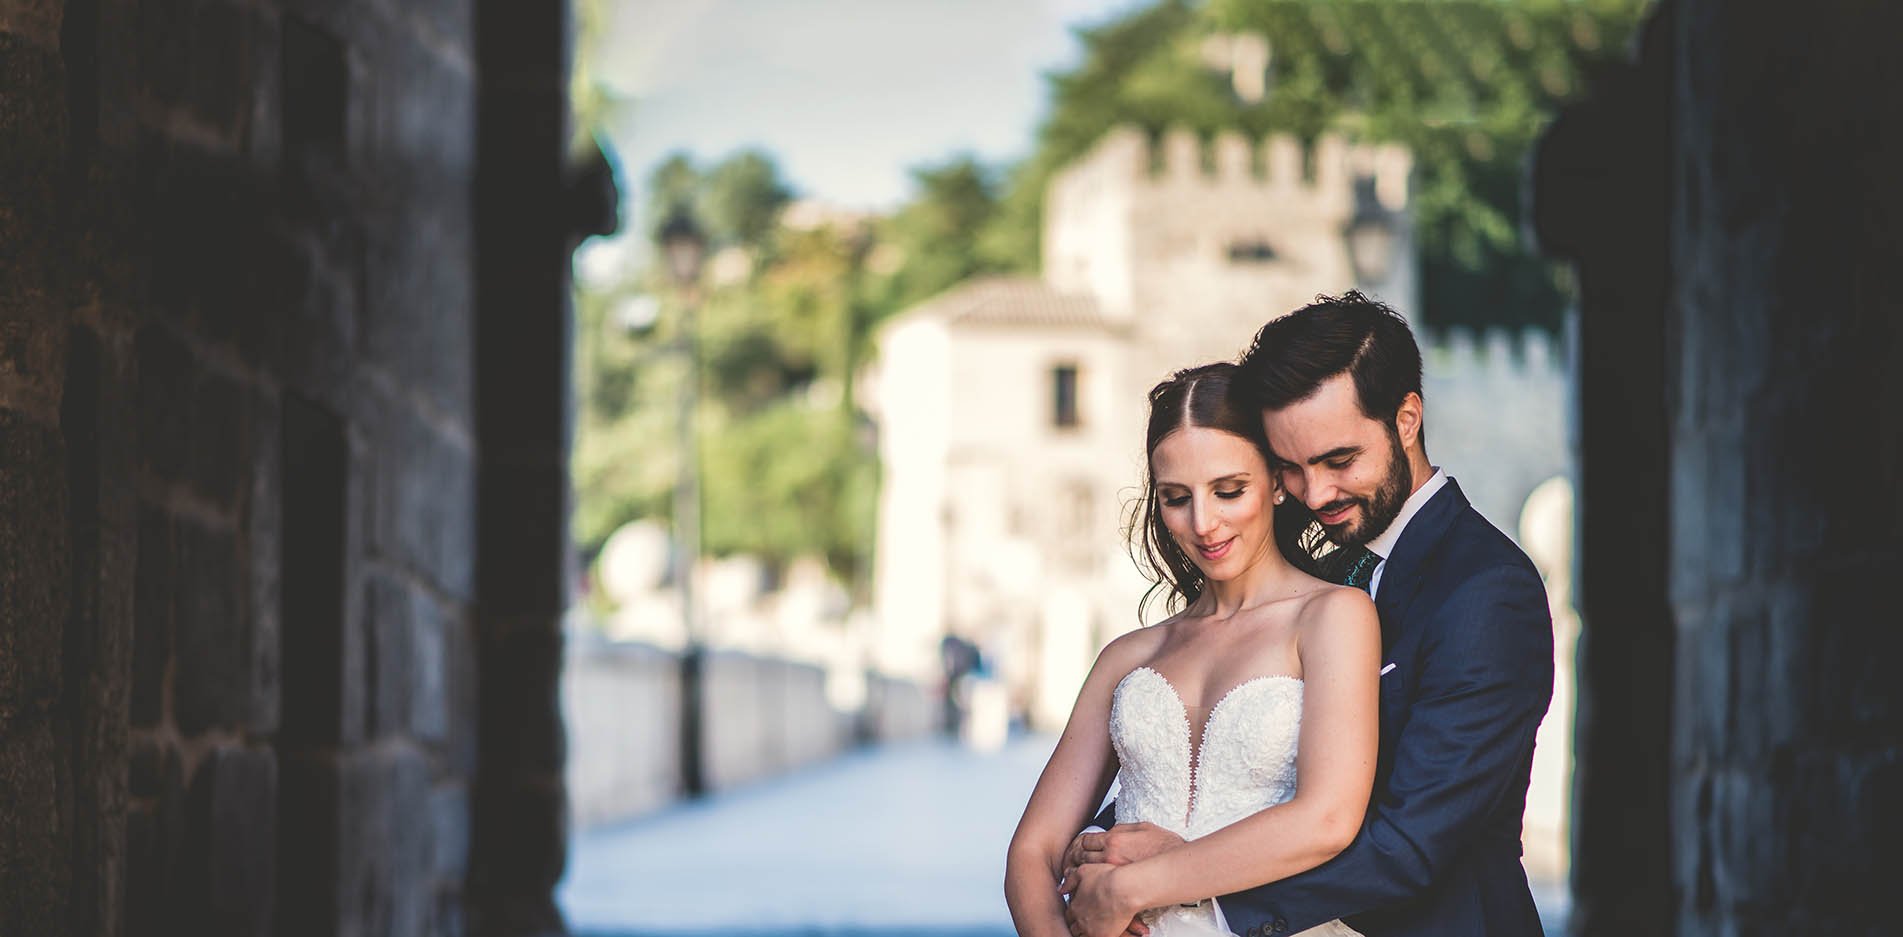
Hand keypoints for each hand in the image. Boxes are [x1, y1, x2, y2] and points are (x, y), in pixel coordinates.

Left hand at [1060, 822, 1184, 885]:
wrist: (1177, 865)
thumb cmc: (1164, 846)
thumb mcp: (1143, 827)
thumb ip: (1122, 828)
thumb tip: (1110, 831)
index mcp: (1114, 839)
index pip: (1085, 840)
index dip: (1080, 844)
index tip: (1080, 848)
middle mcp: (1110, 856)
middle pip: (1081, 856)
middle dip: (1074, 858)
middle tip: (1071, 862)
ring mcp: (1113, 873)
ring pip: (1084, 872)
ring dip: (1076, 873)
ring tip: (1073, 876)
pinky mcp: (1119, 886)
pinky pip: (1096, 886)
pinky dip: (1087, 886)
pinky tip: (1086, 888)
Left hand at [1062, 864, 1145, 936]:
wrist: (1125, 889)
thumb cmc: (1106, 877)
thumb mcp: (1083, 871)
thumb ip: (1070, 880)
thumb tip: (1060, 889)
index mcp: (1075, 907)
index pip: (1069, 916)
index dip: (1074, 913)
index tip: (1081, 911)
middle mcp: (1080, 921)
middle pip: (1074, 928)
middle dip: (1079, 924)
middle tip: (1088, 920)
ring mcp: (1092, 931)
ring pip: (1083, 936)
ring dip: (1086, 932)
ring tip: (1094, 926)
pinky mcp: (1105, 936)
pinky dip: (1097, 935)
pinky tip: (1104, 931)